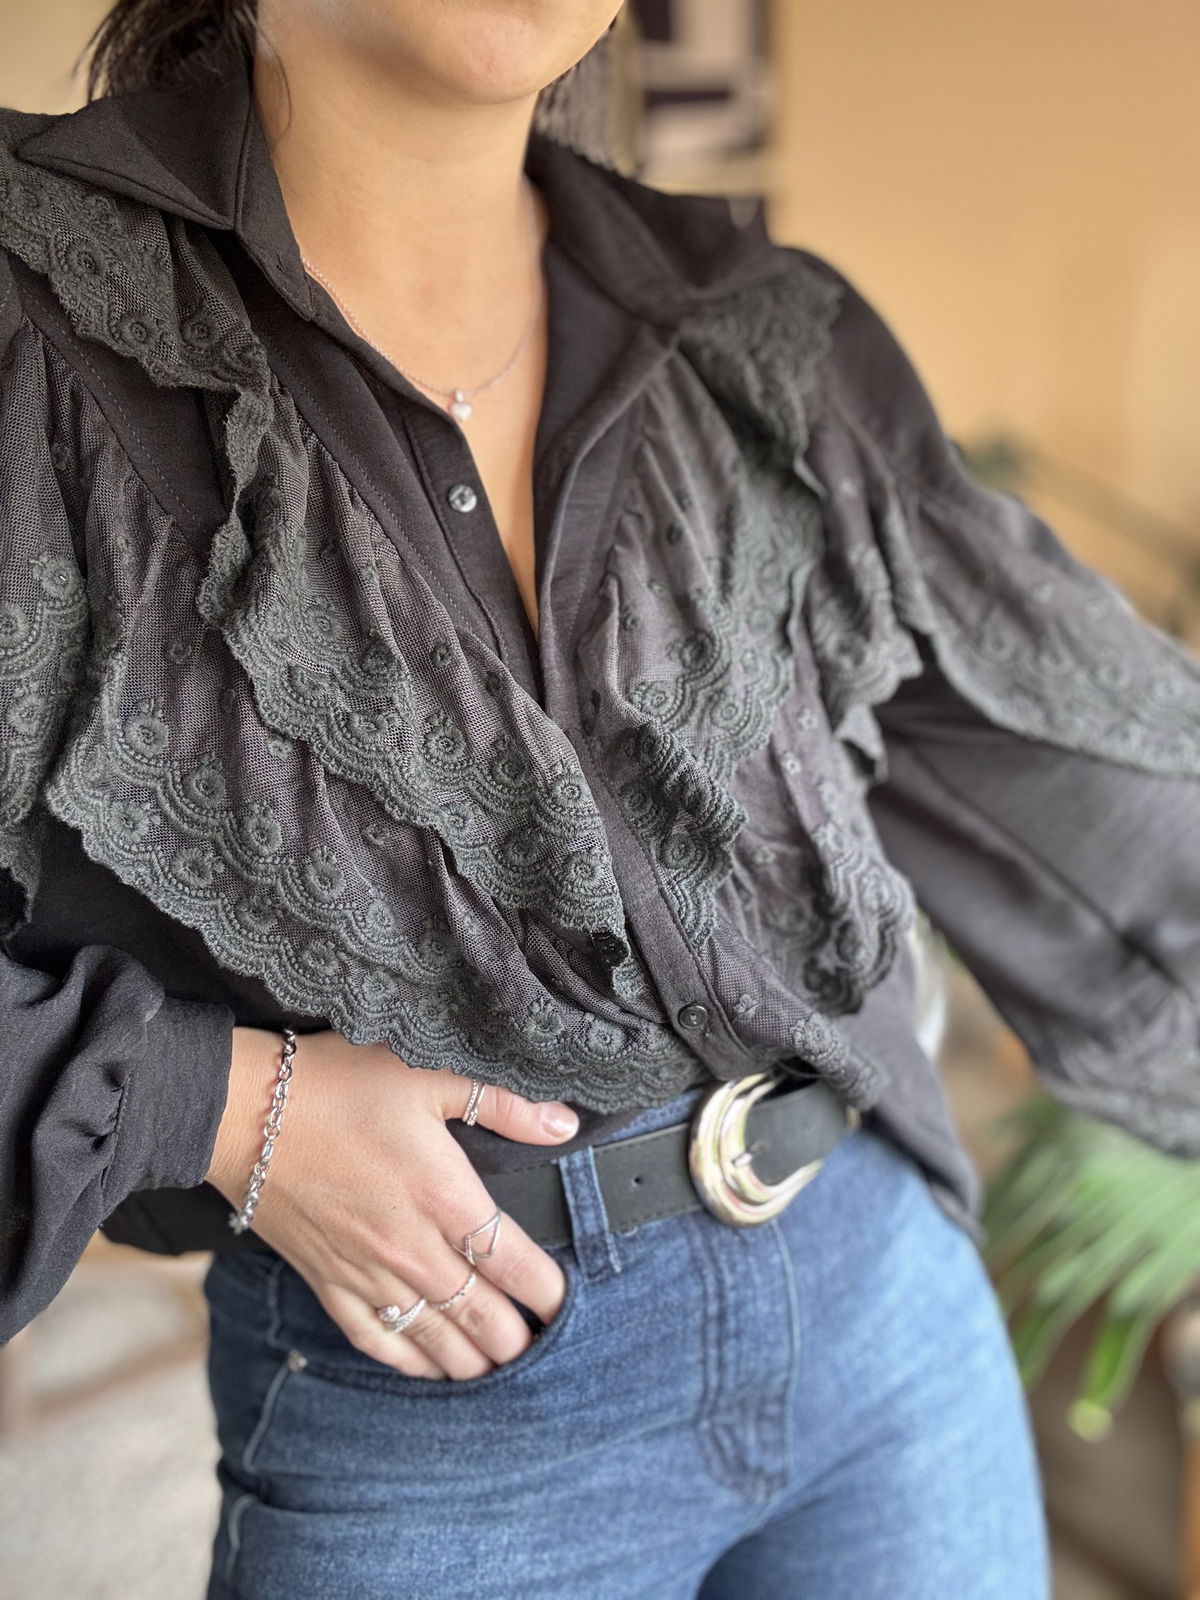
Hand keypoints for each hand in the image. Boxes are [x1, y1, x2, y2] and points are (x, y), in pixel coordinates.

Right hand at [205, 1026, 579, 1380]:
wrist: (246, 1112)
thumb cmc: (338, 1084)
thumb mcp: (430, 1075)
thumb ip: (503, 1105)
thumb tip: (564, 1124)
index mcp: (445, 1196)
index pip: (515, 1264)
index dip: (549, 1292)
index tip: (567, 1302)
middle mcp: (411, 1247)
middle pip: (482, 1317)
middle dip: (519, 1338)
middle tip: (545, 1346)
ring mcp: (367, 1272)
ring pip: (435, 1339)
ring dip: (474, 1360)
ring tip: (503, 1366)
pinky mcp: (328, 1282)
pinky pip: (376, 1340)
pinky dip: (410, 1362)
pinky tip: (432, 1370)